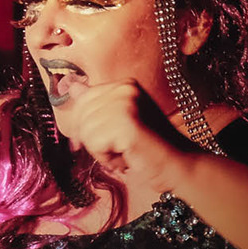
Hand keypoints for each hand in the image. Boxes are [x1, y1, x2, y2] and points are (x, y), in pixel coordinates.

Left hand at [56, 80, 191, 189]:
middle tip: (122, 148)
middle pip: (81, 118)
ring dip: (103, 152)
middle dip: (96, 141)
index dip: (87, 126)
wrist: (177, 164)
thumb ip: (95, 106)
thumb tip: (70, 87)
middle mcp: (124, 88)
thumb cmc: (148, 148)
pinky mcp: (126, 122)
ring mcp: (126, 103)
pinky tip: (128, 157)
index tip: (106, 140)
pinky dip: (108, 158)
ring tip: (127, 152)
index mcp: (124, 84)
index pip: (82, 102)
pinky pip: (94, 145)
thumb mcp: (118, 122)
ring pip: (86, 133)